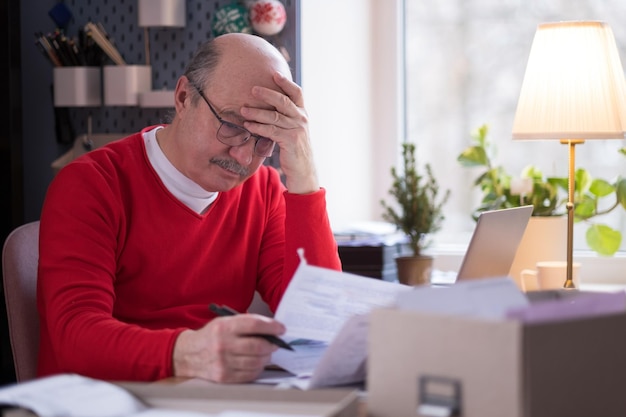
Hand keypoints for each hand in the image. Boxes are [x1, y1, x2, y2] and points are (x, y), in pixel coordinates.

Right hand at [173, 314, 285, 382]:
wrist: (189, 354)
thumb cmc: (211, 336)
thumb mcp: (225, 322)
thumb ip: (246, 323)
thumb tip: (271, 328)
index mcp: (224, 327)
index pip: (254, 325)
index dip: (271, 326)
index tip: (281, 328)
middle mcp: (223, 345)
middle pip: (258, 346)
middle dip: (272, 344)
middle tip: (276, 342)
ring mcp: (223, 363)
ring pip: (256, 362)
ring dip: (266, 357)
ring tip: (266, 352)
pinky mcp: (224, 377)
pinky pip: (250, 374)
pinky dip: (257, 368)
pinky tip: (256, 362)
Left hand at [241, 72, 318, 193]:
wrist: (304, 170)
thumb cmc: (294, 149)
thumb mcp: (293, 130)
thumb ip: (285, 117)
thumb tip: (268, 105)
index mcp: (302, 113)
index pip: (297, 93)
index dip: (286, 82)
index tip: (274, 73)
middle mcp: (302, 119)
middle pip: (284, 101)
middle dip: (267, 94)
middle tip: (252, 89)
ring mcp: (297, 129)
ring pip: (275, 116)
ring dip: (257, 112)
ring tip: (243, 110)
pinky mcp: (290, 140)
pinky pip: (271, 131)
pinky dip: (257, 127)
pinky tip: (247, 126)